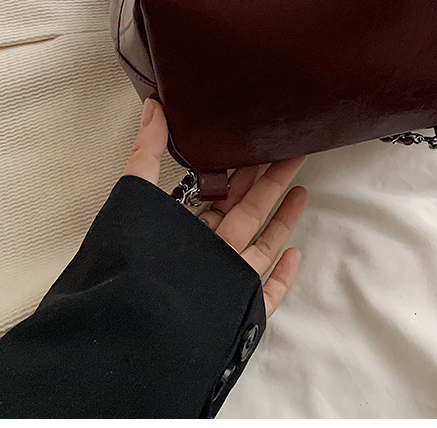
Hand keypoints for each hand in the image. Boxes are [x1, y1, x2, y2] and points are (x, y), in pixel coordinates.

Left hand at [125, 98, 307, 316]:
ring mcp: (226, 285)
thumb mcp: (136, 197)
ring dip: (282, 221)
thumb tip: (151, 106)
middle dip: (269, 183)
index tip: (257, 146)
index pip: (218, 197)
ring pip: (262, 247)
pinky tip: (296, 254)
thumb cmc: (134, 264)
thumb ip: (146, 152)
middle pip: (247, 214)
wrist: (138, 330)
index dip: (238, 172)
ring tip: (302, 190)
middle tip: (292, 154)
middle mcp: (207, 256)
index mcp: (184, 233)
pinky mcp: (240, 313)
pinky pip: (268, 294)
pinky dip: (283, 275)